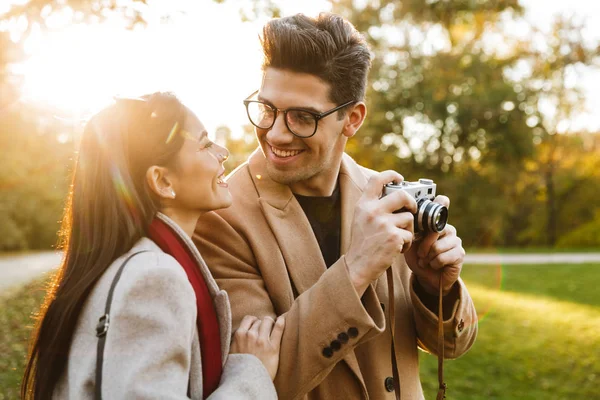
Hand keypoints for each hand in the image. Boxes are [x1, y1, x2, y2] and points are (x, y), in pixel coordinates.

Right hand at [230, 315, 284, 379]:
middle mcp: (250, 335)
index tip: (257, 326)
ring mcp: (262, 341)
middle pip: (260, 321)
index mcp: (239, 335)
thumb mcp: (232, 351)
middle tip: (265, 331)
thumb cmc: (239, 369)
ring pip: (268, 321)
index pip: (249, 318)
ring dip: (271, 324)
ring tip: (273, 329)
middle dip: (263, 325)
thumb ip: (237, 339)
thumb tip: (244, 331)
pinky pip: (278, 328)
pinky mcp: (273, 347)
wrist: (247, 383)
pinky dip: (281, 322)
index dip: (254, 321)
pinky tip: (282, 319)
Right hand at [345, 171, 417, 295]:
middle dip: (411, 202)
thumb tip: (395, 194)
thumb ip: (374, 206)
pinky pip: (410, 235)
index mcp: (363, 205)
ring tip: (399, 238)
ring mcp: (383, 223)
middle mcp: (372, 211)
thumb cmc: (362, 243)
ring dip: (408, 229)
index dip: (391, 175)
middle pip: (402, 195)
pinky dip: (407, 243)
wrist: (358, 265)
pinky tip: (397, 248)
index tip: (399, 178)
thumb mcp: (361, 219)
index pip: (376, 180)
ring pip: (409, 218)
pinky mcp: (393, 236)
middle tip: (411, 209)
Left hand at [404, 195, 464, 294]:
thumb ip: (410, 230)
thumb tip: (406, 218)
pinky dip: (434, 263)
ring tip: (425, 260)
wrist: (426, 277)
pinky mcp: (460, 254)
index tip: (439, 200)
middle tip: (420, 254)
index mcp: (435, 223)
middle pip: (434, 231)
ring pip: (437, 246)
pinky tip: (434, 265)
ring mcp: (455, 240)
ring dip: (427, 257)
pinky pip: (443, 257)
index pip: (442, 206)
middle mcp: (447, 228)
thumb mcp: (410, 242)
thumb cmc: (417, 257)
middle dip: (423, 245)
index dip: (441, 202)